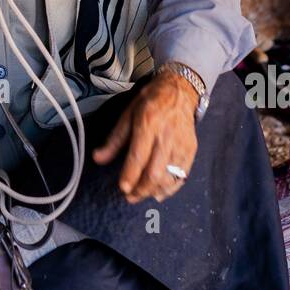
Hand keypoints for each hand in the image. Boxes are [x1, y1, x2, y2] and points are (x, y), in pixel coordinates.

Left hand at [93, 69, 198, 203]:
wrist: (179, 91)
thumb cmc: (150, 102)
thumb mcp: (127, 115)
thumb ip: (114, 139)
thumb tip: (98, 158)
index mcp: (148, 123)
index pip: (139, 155)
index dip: (130, 174)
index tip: (123, 188)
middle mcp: (166, 135)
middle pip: (155, 171)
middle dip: (141, 189)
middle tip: (130, 197)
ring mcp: (181, 144)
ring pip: (169, 176)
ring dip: (154, 190)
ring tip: (142, 194)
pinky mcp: (191, 149)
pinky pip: (182, 174)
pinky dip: (171, 187)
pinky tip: (159, 192)